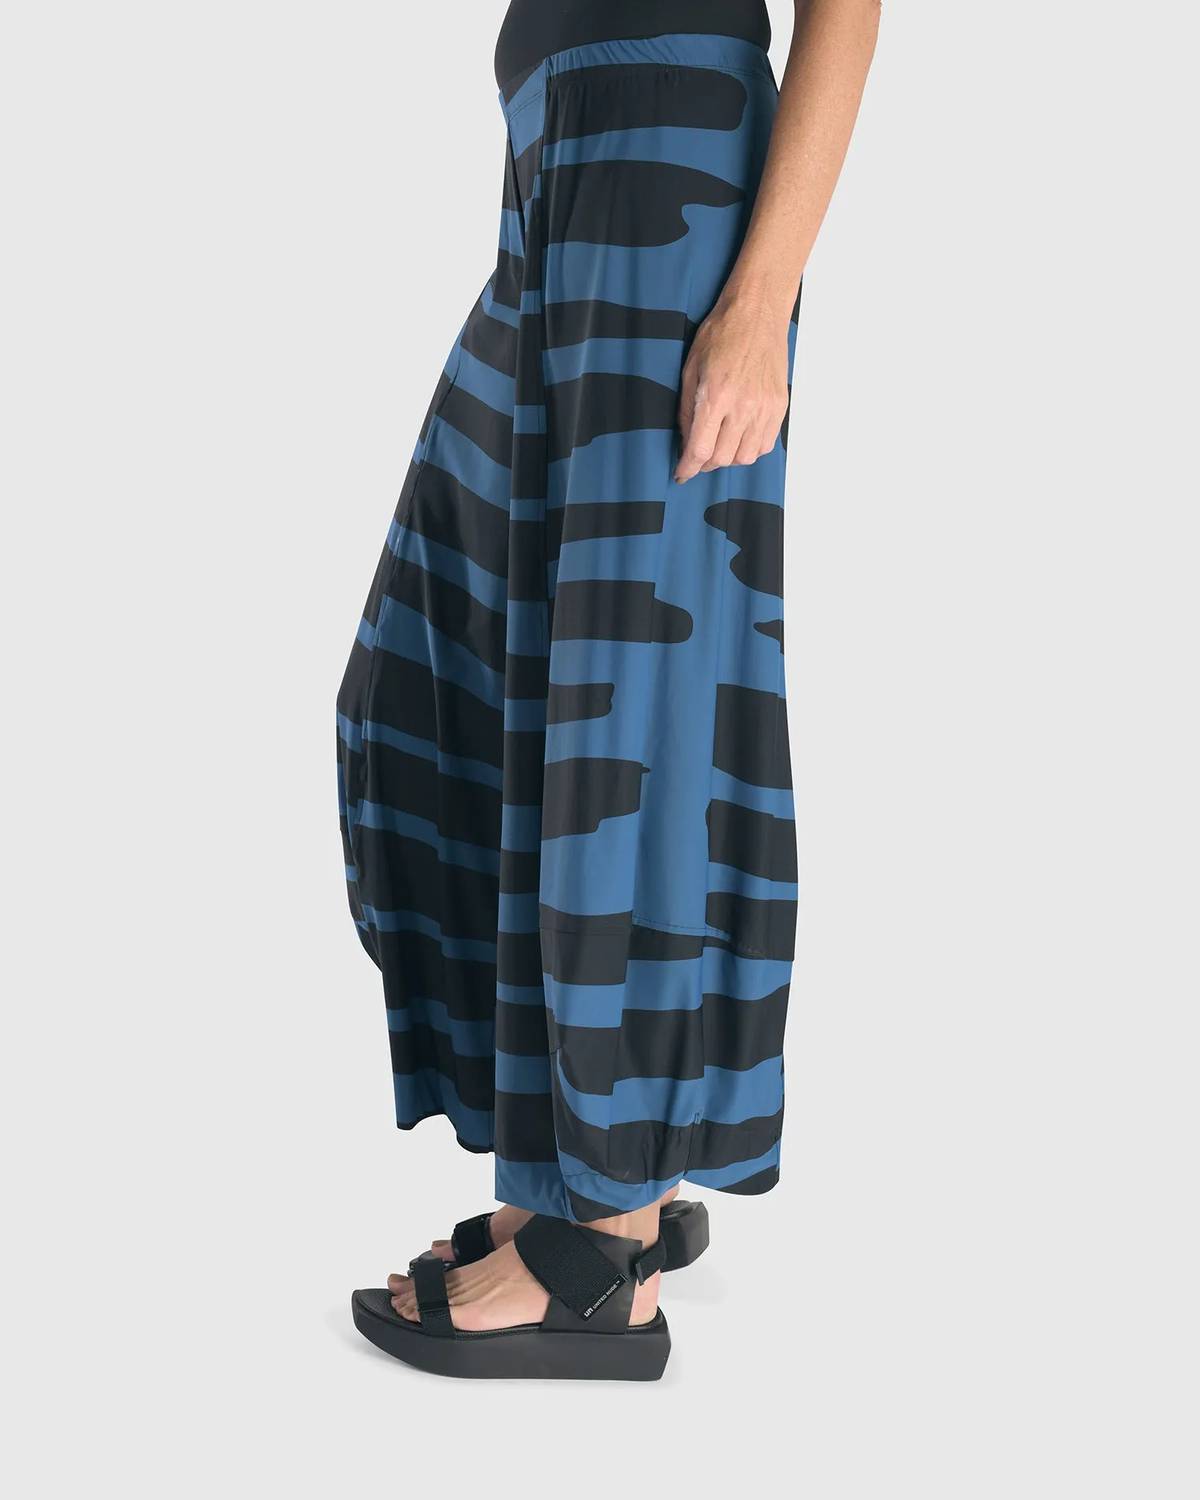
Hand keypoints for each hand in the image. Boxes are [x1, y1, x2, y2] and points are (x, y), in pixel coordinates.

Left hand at [675, 298, 790, 482]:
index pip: (700, 449)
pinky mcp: (779, 406)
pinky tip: (740, 437)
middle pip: (722, 458)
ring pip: (745, 457)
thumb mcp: (691, 369)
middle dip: (705, 463)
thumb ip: (687, 410)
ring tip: (720, 445)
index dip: (688, 468)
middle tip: (698, 456)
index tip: (681, 474)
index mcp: (716, 396)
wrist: (757, 313)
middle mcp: (743, 406)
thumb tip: (687, 442)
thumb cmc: (721, 334)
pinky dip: (750, 449)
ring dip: (728, 458)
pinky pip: (765, 445)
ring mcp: (765, 408)